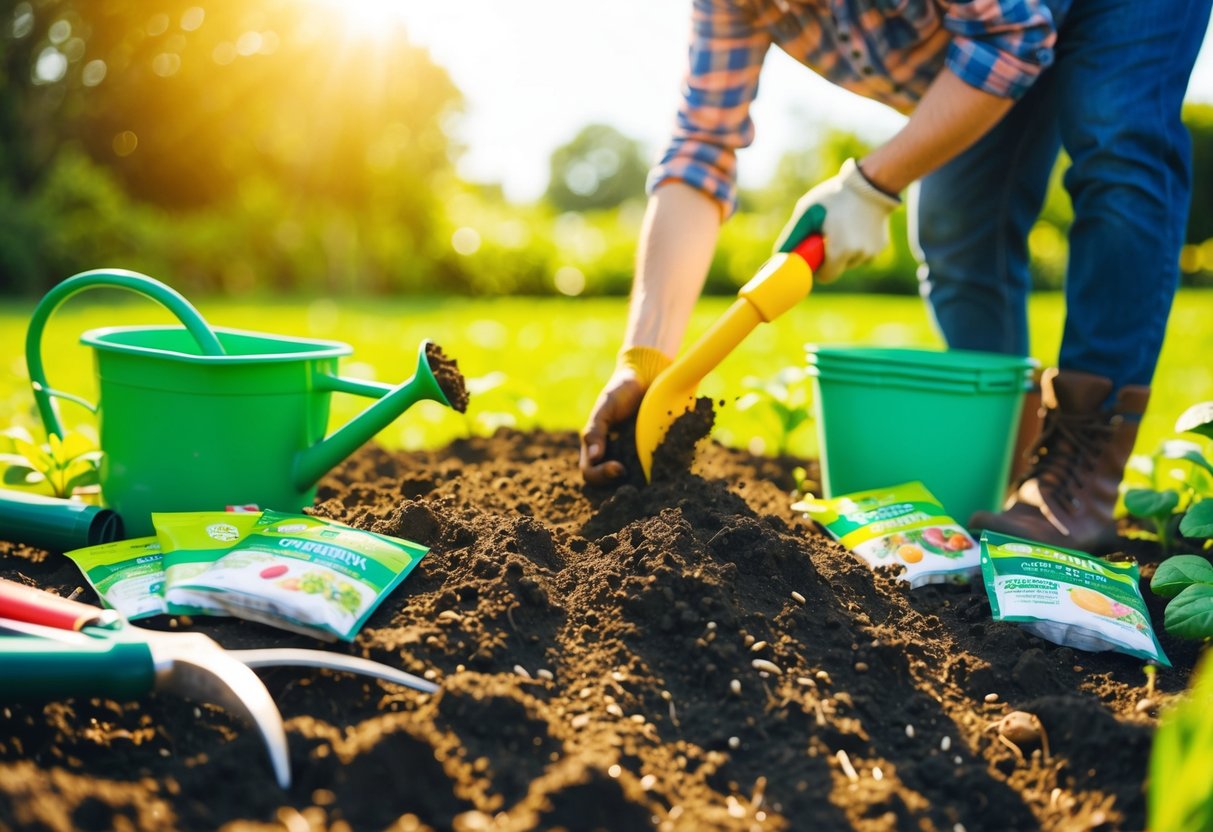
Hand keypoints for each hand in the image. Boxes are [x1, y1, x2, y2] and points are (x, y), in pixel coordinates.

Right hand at [580, 346, 671, 485]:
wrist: (647, 376)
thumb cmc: (621, 390)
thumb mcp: (605, 407)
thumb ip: (595, 430)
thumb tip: (594, 457)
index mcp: (597, 448)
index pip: (591, 473)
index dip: (601, 475)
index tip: (619, 468)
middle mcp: (613, 455)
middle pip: (609, 483)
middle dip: (618, 484)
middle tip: (630, 474)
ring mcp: (633, 456)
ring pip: (631, 481)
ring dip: (638, 483)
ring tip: (650, 477)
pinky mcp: (653, 453)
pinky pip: (653, 470)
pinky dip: (657, 473)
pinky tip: (664, 468)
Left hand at [773, 158, 899, 283]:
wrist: (871, 182)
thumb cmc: (835, 196)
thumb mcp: (807, 213)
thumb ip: (792, 237)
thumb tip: (778, 257)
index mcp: (841, 251)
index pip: (826, 277)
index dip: (817, 268)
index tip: (814, 255)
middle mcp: (860, 255)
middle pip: (839, 269)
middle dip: (830, 259)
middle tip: (826, 238)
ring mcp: (873, 251)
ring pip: (852, 261)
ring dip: (844, 252)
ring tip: (841, 228)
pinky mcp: (882, 245)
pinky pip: (864, 253)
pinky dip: (858, 246)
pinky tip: (855, 228)